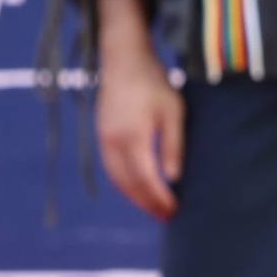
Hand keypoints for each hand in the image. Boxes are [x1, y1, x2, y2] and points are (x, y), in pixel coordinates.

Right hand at [92, 38, 183, 220]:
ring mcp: (104, 139)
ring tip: (154, 208)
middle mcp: (113, 142)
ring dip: (135, 197)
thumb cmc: (154, 82)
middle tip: (167, 217)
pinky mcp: (102, 134)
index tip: (175, 210)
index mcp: (132, 136)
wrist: (123, 59)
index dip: (159, 198)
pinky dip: (124, 183)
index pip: (146, 178)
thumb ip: (173, 145)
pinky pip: (111, 168)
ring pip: (117, 178)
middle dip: (147, 203)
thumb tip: (173, 178)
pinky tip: (139, 188)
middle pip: (129, 184)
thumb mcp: (173, 112)